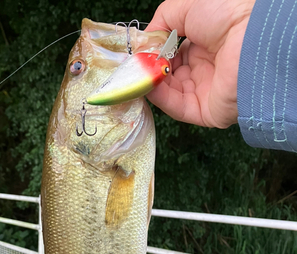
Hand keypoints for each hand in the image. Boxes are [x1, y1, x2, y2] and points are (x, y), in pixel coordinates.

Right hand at [146, 0, 255, 127]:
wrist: (250, 37)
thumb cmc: (227, 14)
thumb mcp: (187, 5)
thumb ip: (162, 21)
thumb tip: (145, 42)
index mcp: (204, 44)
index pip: (172, 54)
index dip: (154, 53)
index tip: (137, 51)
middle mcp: (205, 68)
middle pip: (168, 74)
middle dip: (150, 69)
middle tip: (134, 64)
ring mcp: (205, 90)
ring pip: (169, 92)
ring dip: (151, 82)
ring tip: (137, 72)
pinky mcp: (205, 111)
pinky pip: (176, 106)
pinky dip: (159, 96)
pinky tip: (147, 83)